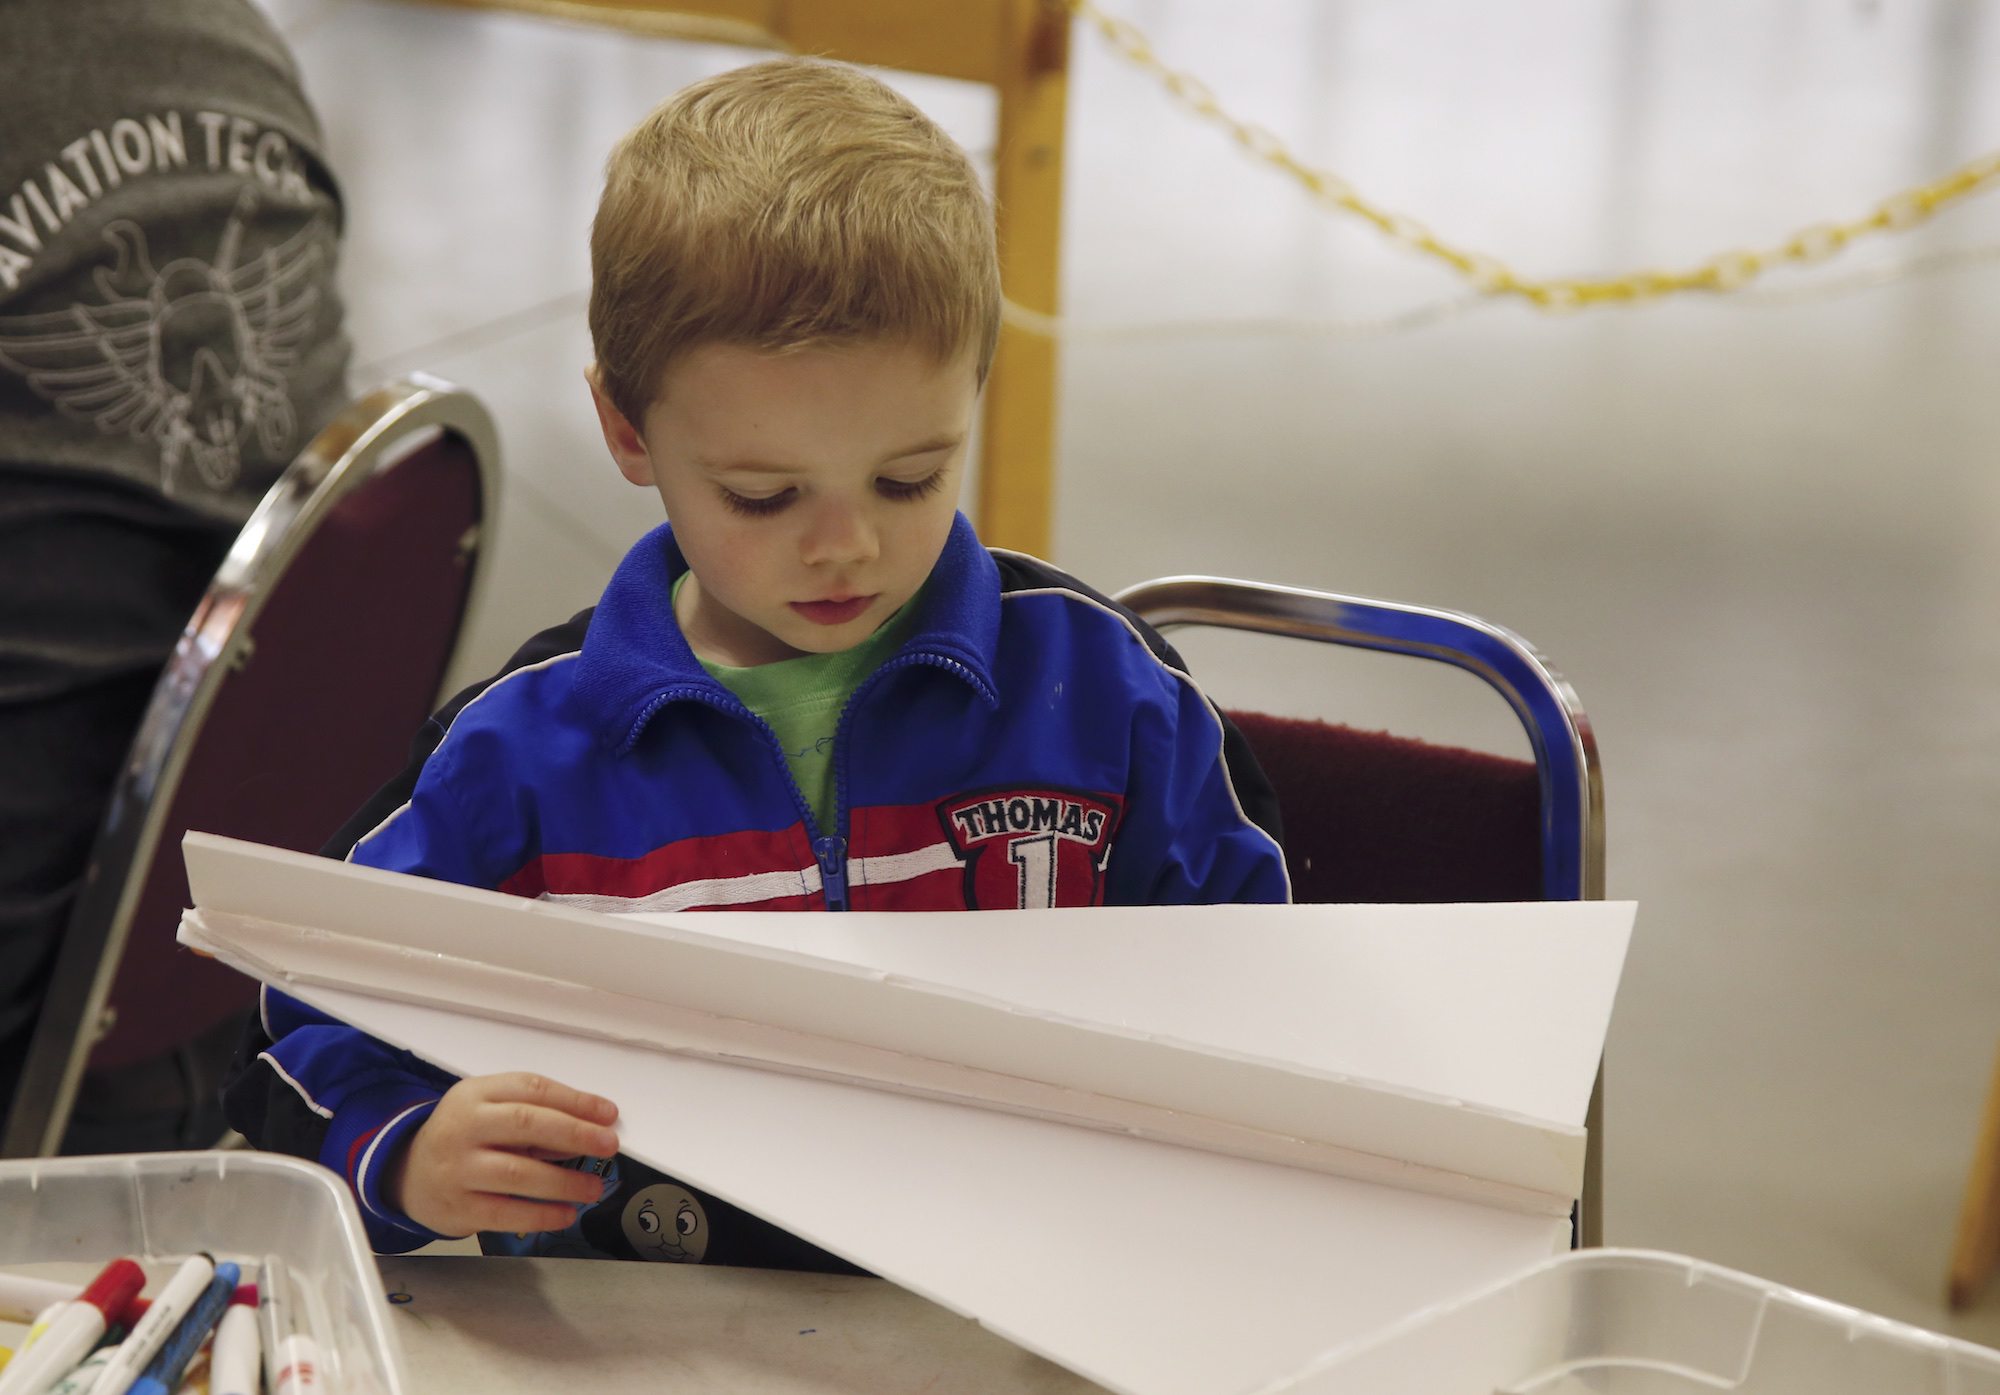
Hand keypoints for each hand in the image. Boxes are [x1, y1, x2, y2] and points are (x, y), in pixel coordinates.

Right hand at [386, 1072, 620, 1237]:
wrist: (408, 1173)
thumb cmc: (465, 1137)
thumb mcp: (489, 1110)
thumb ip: (533, 1113)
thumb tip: (592, 1128)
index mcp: (475, 1094)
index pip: (532, 1088)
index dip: (575, 1100)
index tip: (608, 1114)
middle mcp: (464, 1127)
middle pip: (526, 1124)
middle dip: (575, 1134)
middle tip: (609, 1145)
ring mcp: (458, 1169)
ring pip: (518, 1173)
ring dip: (564, 1182)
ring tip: (593, 1187)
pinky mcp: (458, 1207)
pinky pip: (505, 1213)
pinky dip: (541, 1215)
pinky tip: (566, 1214)